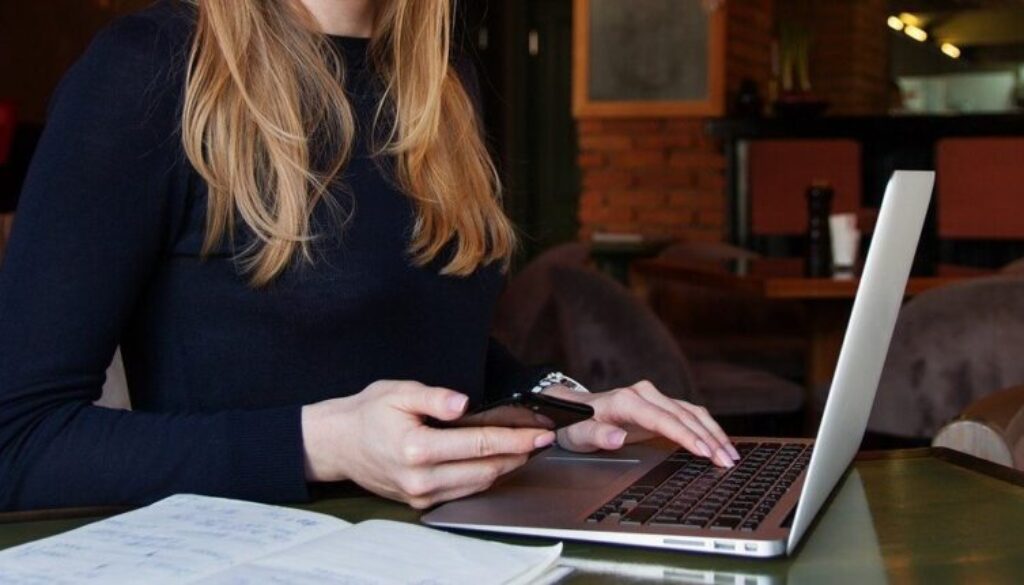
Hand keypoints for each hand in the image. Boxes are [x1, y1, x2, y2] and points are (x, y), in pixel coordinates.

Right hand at [301, 380, 555, 508]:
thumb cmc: (367, 413)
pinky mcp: (420, 503)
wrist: (337, 443)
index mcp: (416, 448)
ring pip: (479, 485)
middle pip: (486, 470)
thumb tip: (463, 403)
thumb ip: (433, 396)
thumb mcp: (398, 391)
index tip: (540, 432)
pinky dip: (485, 478)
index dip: (515, 438)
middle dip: (519, 454)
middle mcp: (420, 478)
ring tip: (526, 449)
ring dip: (506, 468)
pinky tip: (497, 462)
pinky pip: (463, 492)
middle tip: (541, 439)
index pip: (480, 444)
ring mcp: (420, 495)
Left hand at [543, 380, 739, 467]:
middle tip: (727, 461)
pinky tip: (720, 442)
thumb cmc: (576, 424)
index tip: (704, 451)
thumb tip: (618, 437)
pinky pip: (690, 414)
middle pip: (683, 416)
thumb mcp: (577, 434)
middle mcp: (643, 394)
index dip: (686, 435)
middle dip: (708, 439)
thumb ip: (596, 435)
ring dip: (714, 433)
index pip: (663, 419)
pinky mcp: (661, 404)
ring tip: (731, 454)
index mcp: (626, 400)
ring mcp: (654, 397)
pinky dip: (707, 428)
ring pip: (692, 413)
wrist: (574, 410)